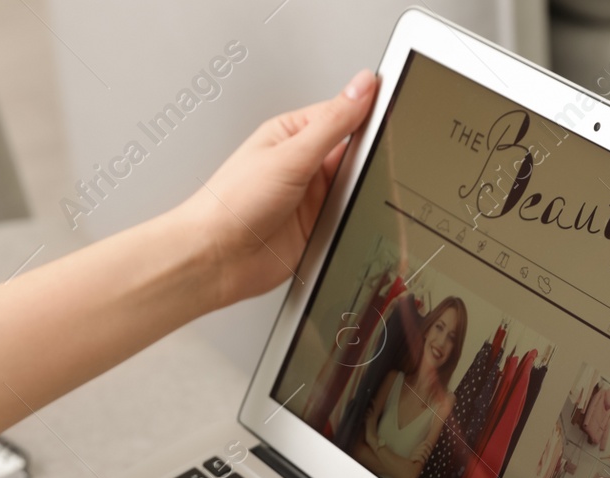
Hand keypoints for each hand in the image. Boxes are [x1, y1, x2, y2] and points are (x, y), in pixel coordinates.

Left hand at [173, 70, 376, 308]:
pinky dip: (356, 218)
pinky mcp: (317, 228)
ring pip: (355, 187)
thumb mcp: (290, 154)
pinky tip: (356, 218)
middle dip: (368, 158)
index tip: (395, 109)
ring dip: (361, 191)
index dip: (370, 112)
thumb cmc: (231, 204)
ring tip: (360, 195)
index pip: (343, 113)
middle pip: (354, 153)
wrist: (215, 258)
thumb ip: (333, 122)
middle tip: (382, 161)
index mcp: (291, 134)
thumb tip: (363, 86)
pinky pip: (349, 218)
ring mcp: (310, 198)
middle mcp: (302, 164)